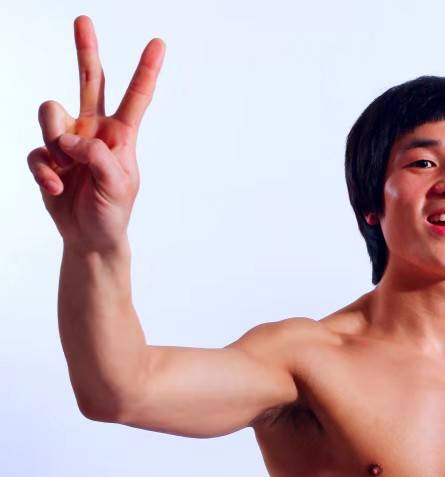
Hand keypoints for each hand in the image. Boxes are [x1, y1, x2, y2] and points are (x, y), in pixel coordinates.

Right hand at [27, 15, 165, 252]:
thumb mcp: (118, 185)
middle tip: (84, 20)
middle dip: (85, 51)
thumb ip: (97, 155)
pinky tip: (56, 188)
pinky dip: (44, 171)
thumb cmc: (112, 212)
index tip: (159, 43)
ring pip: (50, 113)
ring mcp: (68, 142)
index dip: (146, 71)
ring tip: (65, 165)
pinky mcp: (47, 157)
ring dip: (54, 139)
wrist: (90, 238)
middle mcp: (93, 131)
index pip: (136, 98)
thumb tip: (68, 137)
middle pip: (89, 82)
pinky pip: (37, 151)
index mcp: (121, 136)